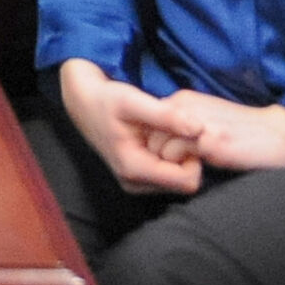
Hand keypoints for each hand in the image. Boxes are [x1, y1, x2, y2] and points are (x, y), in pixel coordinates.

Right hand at [59, 59, 204, 195]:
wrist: (84, 103)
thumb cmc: (107, 99)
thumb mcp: (133, 101)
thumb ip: (166, 116)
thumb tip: (199, 128)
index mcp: (134, 169)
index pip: (187, 181)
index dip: (193, 155)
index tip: (186, 131)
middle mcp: (135, 184)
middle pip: (184, 182)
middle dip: (186, 156)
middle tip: (175, 129)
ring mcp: (136, 185)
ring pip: (178, 180)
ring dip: (179, 157)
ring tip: (164, 132)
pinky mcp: (138, 180)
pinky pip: (168, 176)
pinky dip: (170, 157)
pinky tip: (159, 138)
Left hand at [152, 92, 284, 174]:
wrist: (280, 133)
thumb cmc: (245, 131)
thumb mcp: (208, 119)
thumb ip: (184, 125)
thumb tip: (159, 144)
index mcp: (184, 100)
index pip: (148, 122)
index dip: (154, 143)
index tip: (167, 158)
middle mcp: (185, 106)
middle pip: (147, 134)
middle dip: (157, 154)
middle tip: (176, 168)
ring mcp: (195, 122)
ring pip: (158, 147)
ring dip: (168, 163)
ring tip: (188, 170)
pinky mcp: (208, 140)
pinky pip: (175, 156)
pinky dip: (180, 168)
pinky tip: (199, 171)